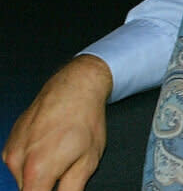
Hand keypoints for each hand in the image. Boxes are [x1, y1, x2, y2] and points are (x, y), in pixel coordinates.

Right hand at [2, 54, 112, 190]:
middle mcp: (17, 161)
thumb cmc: (84, 120)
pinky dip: (33, 162)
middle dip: (46, 186)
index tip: (58, 188)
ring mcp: (11, 150)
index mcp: (38, 170)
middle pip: (29, 190)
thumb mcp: (88, 161)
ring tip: (61, 153)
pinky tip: (51, 146)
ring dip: (39, 174)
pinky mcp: (10, 142)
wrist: (75, 87)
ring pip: (23, 178)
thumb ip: (71, 189)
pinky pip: (19, 163)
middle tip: (66, 169)